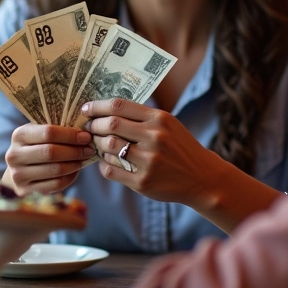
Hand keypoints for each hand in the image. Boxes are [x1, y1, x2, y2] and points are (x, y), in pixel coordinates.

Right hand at [5, 123, 96, 195]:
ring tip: (84, 159)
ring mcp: (18, 175)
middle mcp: (14, 155)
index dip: (70, 135)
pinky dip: (70, 177)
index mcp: (19, 135)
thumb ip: (56, 129)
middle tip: (89, 149)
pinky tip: (75, 171)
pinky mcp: (25, 191)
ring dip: (74, 164)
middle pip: (51, 152)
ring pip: (55, 170)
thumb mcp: (39, 132)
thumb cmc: (35, 145)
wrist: (18, 168)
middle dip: (74, 150)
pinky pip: (55, 185)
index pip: (48, 132)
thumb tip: (84, 131)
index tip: (85, 136)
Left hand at [82, 98, 226, 205]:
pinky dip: (103, 164)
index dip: (98, 106)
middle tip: (88, 128)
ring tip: (97, 144)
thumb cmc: (180, 147)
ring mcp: (148, 161)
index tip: (86, 108)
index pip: (119, 106)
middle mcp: (154, 138)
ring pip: (109, 147)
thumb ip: (142, 116)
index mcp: (159, 119)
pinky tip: (107, 161)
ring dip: (97, 144)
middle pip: (110, 125)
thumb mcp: (168, 124)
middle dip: (93, 125)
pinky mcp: (143, 182)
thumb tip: (107, 111)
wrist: (202, 177)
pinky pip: (111, 170)